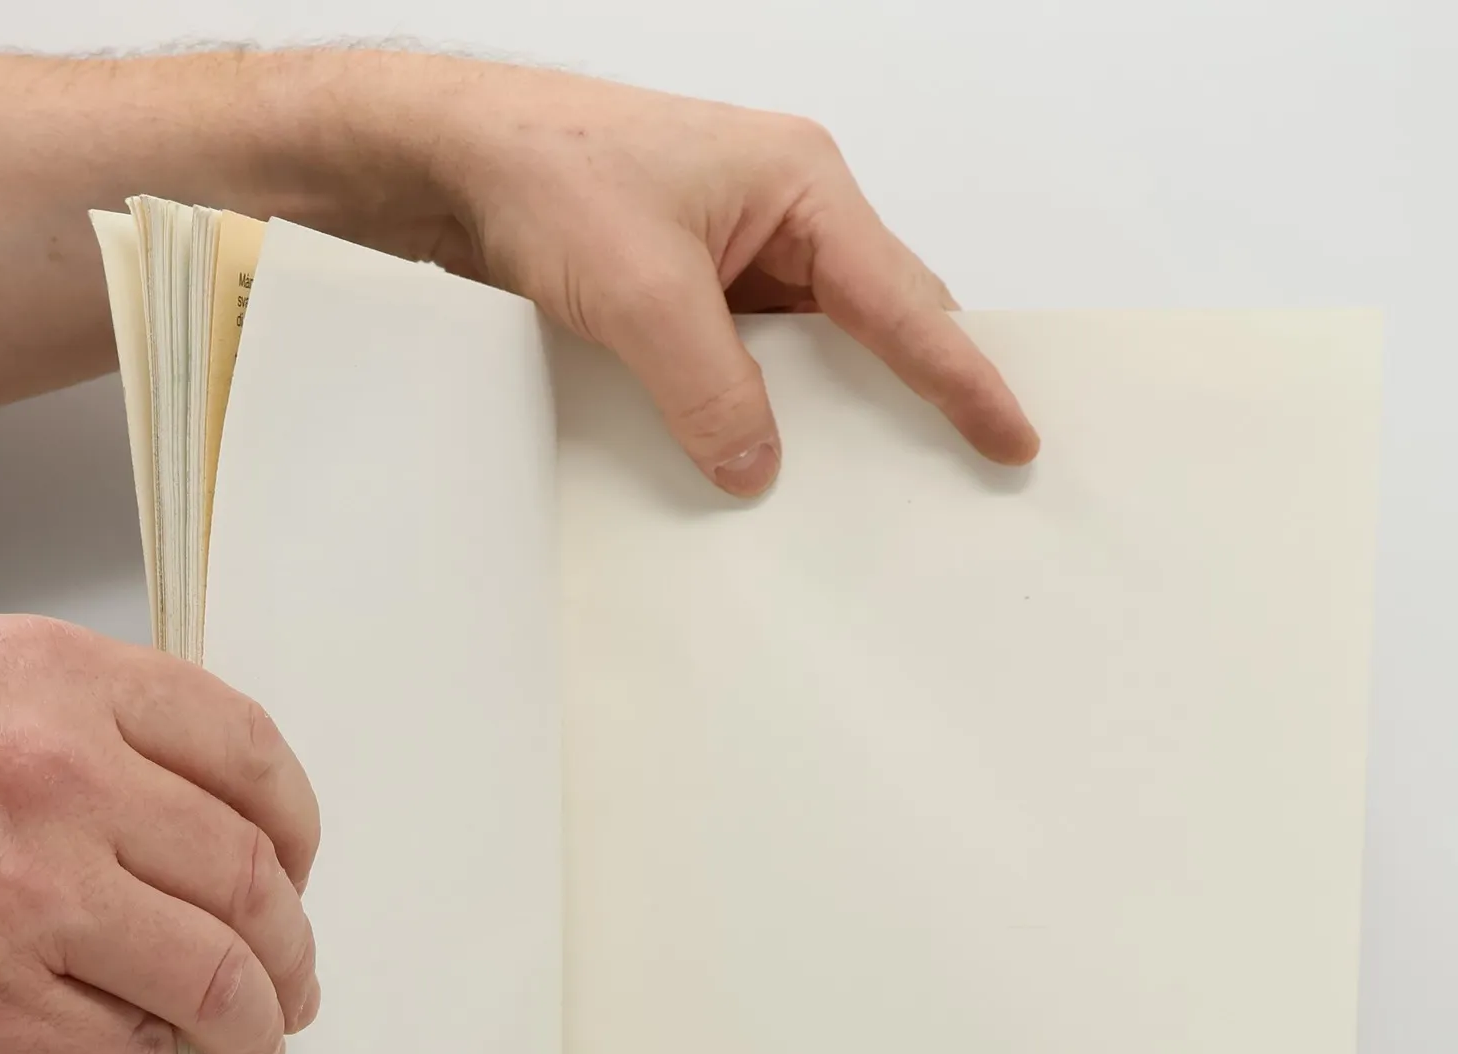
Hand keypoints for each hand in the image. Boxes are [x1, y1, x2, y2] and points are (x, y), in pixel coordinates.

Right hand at [0, 616, 320, 1053]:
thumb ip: (94, 736)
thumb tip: (212, 820)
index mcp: (51, 683)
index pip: (245, 749)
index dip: (297, 823)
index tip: (299, 864)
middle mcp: (56, 780)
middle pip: (251, 876)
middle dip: (290, 944)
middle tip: (290, 977)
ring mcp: (29, 902)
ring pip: (217, 978)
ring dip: (253, 1023)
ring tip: (253, 1039)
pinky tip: (132, 1051)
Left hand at [387, 64, 1040, 496]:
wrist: (446, 159)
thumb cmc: (544, 170)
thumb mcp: (643, 293)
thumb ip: (712, 387)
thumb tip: (757, 466)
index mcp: (801, 184)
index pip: (905, 301)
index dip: (963, 377)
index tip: (1012, 437)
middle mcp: (781, 215)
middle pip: (875, 322)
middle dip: (912, 395)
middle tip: (959, 471)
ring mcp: (734, 255)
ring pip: (810, 353)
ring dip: (821, 414)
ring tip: (856, 489)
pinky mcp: (689, 292)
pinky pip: (750, 364)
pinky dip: (755, 411)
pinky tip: (752, 460)